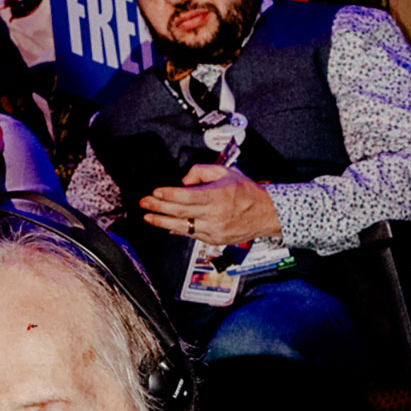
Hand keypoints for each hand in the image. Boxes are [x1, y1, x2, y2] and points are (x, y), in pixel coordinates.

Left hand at [138, 164, 282, 248]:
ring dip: (162, 222)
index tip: (155, 192)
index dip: (168, 195)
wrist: (266, 214)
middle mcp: (215, 215)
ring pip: (182, 227)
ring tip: (149, 217)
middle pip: (180, 212)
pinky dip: (177, 230)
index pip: (186, 196)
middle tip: (144, 203)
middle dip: (158, 208)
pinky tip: (167, 226)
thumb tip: (183, 180)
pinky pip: (191, 235)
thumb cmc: (247, 192)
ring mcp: (214, 230)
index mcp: (218, 196)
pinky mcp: (214, 239)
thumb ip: (201, 171)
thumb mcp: (226, 172)